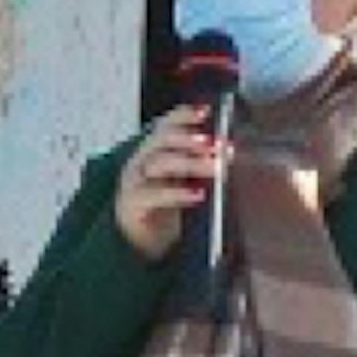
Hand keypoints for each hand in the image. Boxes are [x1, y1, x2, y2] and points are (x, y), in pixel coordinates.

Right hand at [109, 108, 227, 263]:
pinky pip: (153, 194)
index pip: (164, 125)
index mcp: (151, 152)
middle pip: (161, 141)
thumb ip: (196, 165)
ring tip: (215, 167)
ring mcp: (133, 182)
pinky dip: (177, 193)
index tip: (206, 112)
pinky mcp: (131, 205)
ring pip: (159, 163)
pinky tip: (198, 194)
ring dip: (190, 162)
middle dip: (190, 139)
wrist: (137, 245)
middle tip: (215, 144)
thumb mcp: (181, 182)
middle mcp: (139, 162)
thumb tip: (225, 151)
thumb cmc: (163, 210)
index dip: (183, 116)